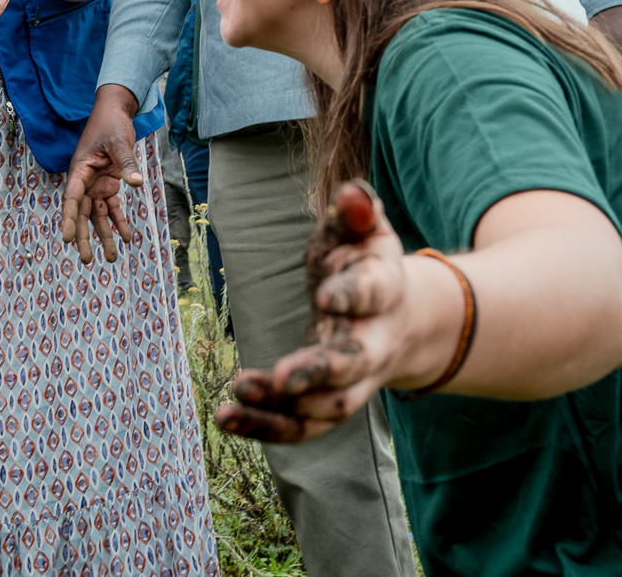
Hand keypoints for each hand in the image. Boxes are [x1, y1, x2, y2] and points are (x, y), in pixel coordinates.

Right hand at [58, 85, 144, 264]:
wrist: (115, 112)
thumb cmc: (111, 124)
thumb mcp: (119, 142)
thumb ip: (127, 164)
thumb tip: (137, 184)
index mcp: (80, 170)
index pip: (71, 198)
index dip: (68, 219)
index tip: (66, 238)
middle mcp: (85, 181)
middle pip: (81, 213)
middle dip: (84, 236)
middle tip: (88, 259)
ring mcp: (96, 184)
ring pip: (96, 215)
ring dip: (103, 234)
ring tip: (110, 258)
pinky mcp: (108, 184)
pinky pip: (112, 208)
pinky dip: (118, 221)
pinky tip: (126, 237)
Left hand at [216, 181, 453, 444]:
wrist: (396, 315)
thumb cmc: (362, 260)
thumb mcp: (361, 229)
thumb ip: (356, 210)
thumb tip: (353, 192)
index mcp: (384, 290)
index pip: (374, 294)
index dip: (352, 296)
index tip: (324, 296)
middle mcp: (375, 342)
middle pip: (356, 365)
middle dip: (320, 373)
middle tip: (281, 377)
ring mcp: (355, 379)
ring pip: (330, 408)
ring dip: (285, 408)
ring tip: (238, 392)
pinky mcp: (327, 401)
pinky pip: (302, 427)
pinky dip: (266, 428)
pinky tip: (225, 419)